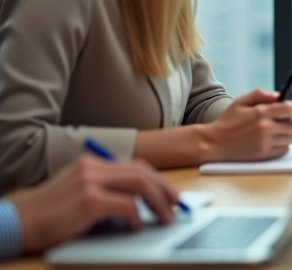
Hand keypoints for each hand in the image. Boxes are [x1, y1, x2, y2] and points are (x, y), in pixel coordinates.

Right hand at [11, 156, 177, 252]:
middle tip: (176, 206)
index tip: (170, 195)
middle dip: (164, 189)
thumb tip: (139, 205)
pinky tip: (136, 225)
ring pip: (140, 183)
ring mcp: (90, 182)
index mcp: (90, 164)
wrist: (15, 224)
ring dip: (158, 201)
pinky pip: (127, 205)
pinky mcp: (88, 200)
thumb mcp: (76, 195)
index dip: (156, 181)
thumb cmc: (45, 217)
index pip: (134, 166)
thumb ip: (103, 192)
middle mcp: (92, 168)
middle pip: (142, 172)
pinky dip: (136, 215)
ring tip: (166, 217)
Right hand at [203, 88, 291, 160]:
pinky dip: (281, 146)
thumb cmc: (228, 121)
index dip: (290, 108)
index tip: (286, 109)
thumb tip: (278, 95)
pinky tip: (271, 141)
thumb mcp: (240, 102)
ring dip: (286, 134)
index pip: (290, 108)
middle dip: (291, 122)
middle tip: (283, 122)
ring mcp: (265, 142)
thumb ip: (259, 94)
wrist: (214, 143)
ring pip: (290, 138)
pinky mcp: (263, 155)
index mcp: (261, 112)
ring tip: (274, 132)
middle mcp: (266, 127)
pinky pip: (284, 150)